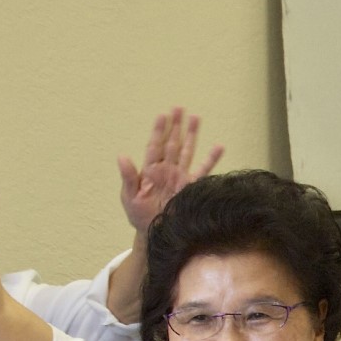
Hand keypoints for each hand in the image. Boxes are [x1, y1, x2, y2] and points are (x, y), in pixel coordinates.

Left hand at [119, 108, 223, 237]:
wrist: (155, 232)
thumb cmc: (139, 215)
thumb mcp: (129, 196)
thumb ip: (128, 176)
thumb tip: (122, 156)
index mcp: (151, 170)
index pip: (155, 145)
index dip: (158, 130)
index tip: (162, 115)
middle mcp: (167, 169)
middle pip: (172, 142)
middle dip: (175, 125)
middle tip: (179, 108)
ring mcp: (180, 176)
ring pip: (187, 150)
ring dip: (192, 134)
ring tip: (196, 117)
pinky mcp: (192, 186)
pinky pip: (204, 170)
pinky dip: (212, 158)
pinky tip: (219, 146)